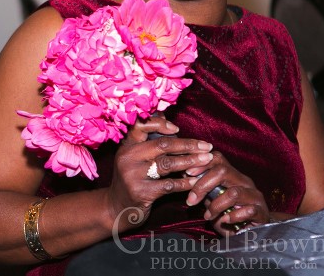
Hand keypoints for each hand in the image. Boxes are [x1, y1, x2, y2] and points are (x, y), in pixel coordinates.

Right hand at [108, 115, 213, 232]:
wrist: (116, 207)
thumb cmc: (131, 179)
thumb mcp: (133, 157)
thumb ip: (147, 140)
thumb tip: (164, 116)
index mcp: (126, 145)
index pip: (141, 126)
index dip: (161, 124)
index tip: (178, 129)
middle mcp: (127, 157)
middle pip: (162, 145)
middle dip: (188, 145)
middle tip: (206, 146)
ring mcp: (132, 174)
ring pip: (167, 163)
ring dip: (191, 161)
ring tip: (207, 160)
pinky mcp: (140, 192)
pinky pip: (169, 185)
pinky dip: (185, 182)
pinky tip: (196, 181)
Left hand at [185, 151, 270, 234]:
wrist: (252, 233)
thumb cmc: (228, 214)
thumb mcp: (212, 200)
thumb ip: (203, 189)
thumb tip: (185, 178)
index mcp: (232, 175)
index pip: (218, 159)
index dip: (201, 163)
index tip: (186, 173)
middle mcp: (244, 182)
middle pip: (223, 171)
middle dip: (203, 185)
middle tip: (191, 200)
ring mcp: (255, 196)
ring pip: (233, 193)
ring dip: (216, 206)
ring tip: (208, 216)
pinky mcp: (262, 212)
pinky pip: (248, 210)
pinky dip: (233, 217)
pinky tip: (225, 221)